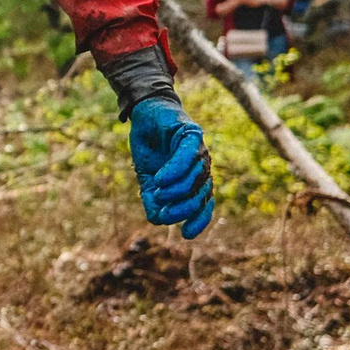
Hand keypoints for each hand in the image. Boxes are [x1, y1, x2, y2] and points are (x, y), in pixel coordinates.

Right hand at [127, 96, 213, 238]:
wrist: (145, 114)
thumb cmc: (150, 148)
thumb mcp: (147, 179)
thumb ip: (153, 200)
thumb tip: (159, 220)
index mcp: (194, 181)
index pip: (204, 206)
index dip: (198, 221)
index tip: (186, 234)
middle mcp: (201, 168)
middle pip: (200, 197)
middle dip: (181, 207)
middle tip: (160, 204)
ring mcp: (198, 152)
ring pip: (194, 181)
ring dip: (174, 190)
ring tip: (156, 189)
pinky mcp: (191, 135)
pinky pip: (187, 159)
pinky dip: (173, 172)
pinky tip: (159, 179)